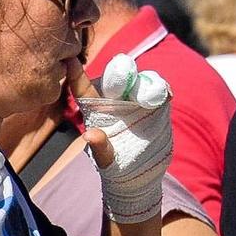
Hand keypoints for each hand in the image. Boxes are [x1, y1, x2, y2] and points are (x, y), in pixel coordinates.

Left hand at [77, 54, 173, 223]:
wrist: (143, 175)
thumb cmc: (117, 169)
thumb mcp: (106, 161)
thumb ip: (100, 147)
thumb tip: (90, 136)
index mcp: (98, 113)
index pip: (85, 91)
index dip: (76, 75)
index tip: (70, 61)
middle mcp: (117, 102)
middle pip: (116, 77)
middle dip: (120, 72)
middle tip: (125, 72)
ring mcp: (137, 102)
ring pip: (140, 79)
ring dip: (144, 81)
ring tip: (149, 96)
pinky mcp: (157, 104)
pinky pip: (160, 88)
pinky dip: (162, 89)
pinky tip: (165, 96)